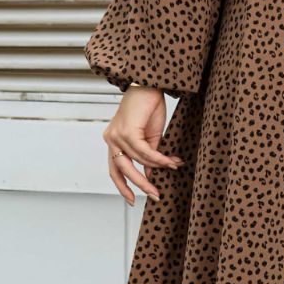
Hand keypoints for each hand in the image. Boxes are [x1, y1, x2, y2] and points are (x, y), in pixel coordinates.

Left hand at [102, 84, 184, 205]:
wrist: (150, 84)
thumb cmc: (149, 106)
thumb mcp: (150, 136)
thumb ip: (148, 155)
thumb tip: (151, 174)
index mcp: (113, 140)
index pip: (114, 169)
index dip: (123, 186)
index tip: (133, 200)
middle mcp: (110, 139)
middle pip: (121, 170)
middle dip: (139, 184)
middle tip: (155, 195)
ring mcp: (116, 135)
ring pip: (136, 161)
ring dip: (156, 168)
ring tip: (172, 169)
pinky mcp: (126, 131)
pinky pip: (144, 152)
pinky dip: (158, 158)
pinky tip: (170, 162)